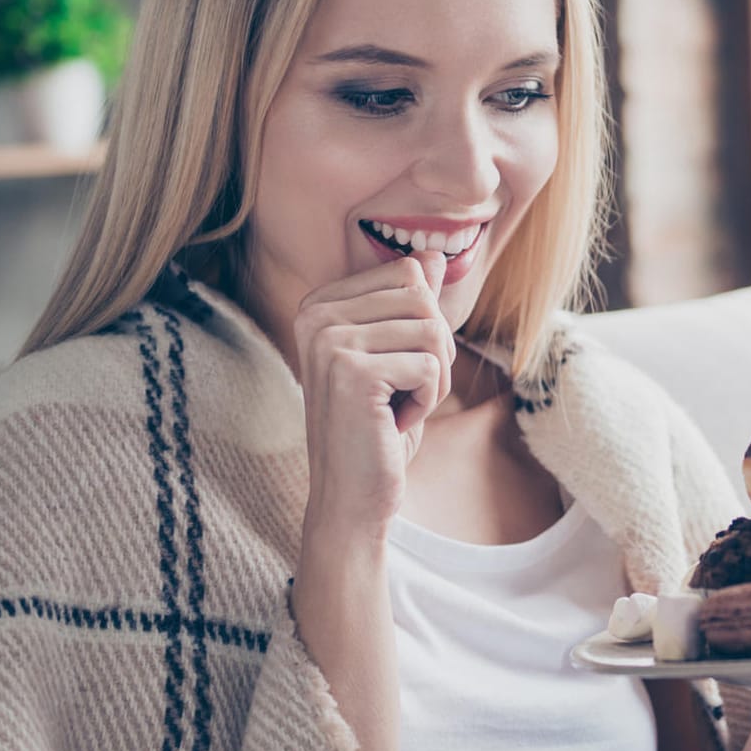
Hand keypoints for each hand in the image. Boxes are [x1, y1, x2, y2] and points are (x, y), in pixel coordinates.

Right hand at [293, 252, 453, 538]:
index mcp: (321, 303)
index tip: (394, 367)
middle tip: (401, 390)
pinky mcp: (352, 372)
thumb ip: (411, 306)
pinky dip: (428, 401)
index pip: (410, 273)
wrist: (351, 497)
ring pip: (433, 329)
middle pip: (424, 297)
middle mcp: (316, 314)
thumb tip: (434, 253)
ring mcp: (330, 341)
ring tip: (396, 406)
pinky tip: (392, 423)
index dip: (423, 325)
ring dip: (433, 378)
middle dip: (434, 350)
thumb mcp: (400, 357)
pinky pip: (432, 366)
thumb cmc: (378, 428)